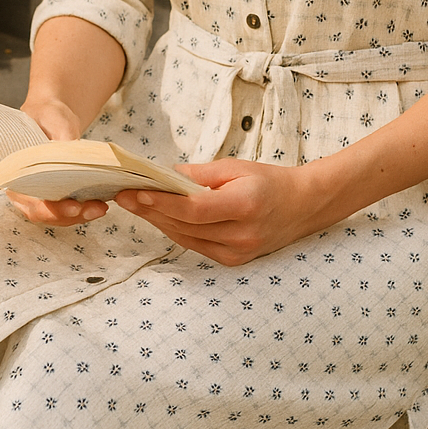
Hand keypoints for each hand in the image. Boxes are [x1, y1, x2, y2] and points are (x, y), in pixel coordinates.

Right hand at [6, 93, 108, 227]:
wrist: (52, 116)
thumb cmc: (48, 115)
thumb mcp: (55, 120)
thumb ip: (62, 138)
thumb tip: (75, 156)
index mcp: (13, 169)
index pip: (25, 197)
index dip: (47, 207)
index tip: (72, 206)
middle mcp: (20, 186)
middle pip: (40, 212)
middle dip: (68, 215)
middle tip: (95, 209)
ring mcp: (35, 193)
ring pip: (53, 216)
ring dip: (78, 216)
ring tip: (100, 208)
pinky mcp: (52, 195)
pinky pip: (62, 210)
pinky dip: (80, 211)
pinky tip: (98, 206)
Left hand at [113, 158, 331, 265]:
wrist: (302, 206)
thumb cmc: (270, 181)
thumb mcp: (237, 168)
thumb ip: (200, 175)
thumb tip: (165, 177)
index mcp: (246, 206)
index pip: (195, 209)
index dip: (163, 203)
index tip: (136, 192)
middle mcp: (242, 235)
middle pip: (186, 226)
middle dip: (152, 211)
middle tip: (124, 196)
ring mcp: (238, 253)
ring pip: (186, 238)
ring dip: (159, 222)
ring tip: (136, 204)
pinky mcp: (233, 261)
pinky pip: (196, 246)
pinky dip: (177, 231)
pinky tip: (160, 218)